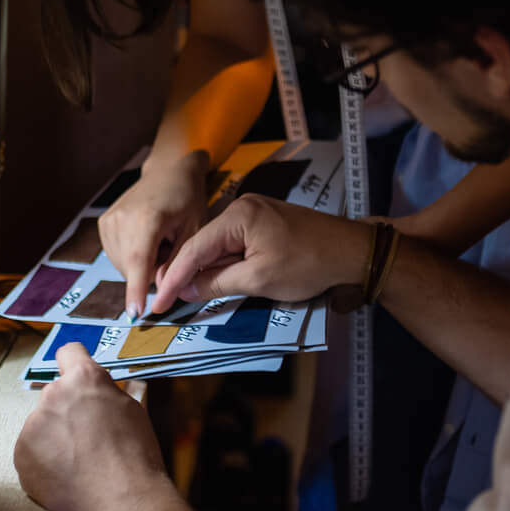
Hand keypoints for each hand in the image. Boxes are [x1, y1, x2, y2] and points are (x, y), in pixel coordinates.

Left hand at [13, 345, 170, 510]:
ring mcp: (32, 425)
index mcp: (83, 379)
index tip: (75, 375)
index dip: (74, 363)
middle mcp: (53, 395)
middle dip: (67, 411)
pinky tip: (67, 476)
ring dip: (55, 438)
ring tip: (80, 463)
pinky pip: (32, 452)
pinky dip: (45, 462)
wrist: (122, 500)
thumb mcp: (133, 411)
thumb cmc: (135, 457)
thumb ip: (109, 394)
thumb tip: (104, 391)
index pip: (68, 352)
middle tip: (88, 437)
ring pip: (42, 425)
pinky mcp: (21, 454)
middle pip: (56, 395)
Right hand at [98, 153, 210, 316]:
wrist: (169, 172)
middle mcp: (121, 219)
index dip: (136, 289)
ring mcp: (109, 221)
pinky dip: (132, 258)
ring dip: (141, 266)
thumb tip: (161, 292)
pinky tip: (146, 240)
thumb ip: (177, 263)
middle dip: (149, 274)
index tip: (135, 314)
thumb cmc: (187, 200)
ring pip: (122, 265)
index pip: (138, 261)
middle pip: (130, 268)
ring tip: (159, 242)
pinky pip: (117, 256)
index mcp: (147, 218)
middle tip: (170, 250)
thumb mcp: (194, 231)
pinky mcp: (104, 224)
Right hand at [151, 196, 370, 315]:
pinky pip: (233, 246)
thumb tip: (185, 289)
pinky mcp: (264, 224)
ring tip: (183, 295)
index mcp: (237, 215)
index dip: (172, 278)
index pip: (193, 249)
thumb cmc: (308, 264)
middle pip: (202, 245)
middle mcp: (241, 208)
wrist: (353, 251)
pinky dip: (223, 265)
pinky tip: (213, 281)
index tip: (157, 302)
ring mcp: (253, 214)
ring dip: (204, 271)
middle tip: (163, 301)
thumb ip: (217, 283)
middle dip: (184, 274)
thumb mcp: (259, 280)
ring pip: (217, 247)